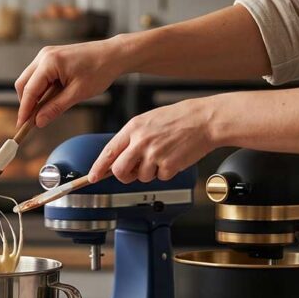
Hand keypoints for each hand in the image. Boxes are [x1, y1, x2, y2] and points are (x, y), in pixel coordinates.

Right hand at [14, 38, 126, 127]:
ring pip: (29, 80)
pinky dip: (40, 89)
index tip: (21, 125)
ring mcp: (47, 55)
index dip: (24, 110)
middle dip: (26, 103)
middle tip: (32, 121)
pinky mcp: (51, 57)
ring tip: (44, 111)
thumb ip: (55, 108)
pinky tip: (50, 99)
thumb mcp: (77, 93)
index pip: (29, 90)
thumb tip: (39, 121)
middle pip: (23, 83)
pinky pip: (38, 75)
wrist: (113, 54)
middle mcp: (44, 56)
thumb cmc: (100, 70)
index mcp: (50, 62)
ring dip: (34, 96)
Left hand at [88, 96, 220, 183]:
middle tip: (133, 172)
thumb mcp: (148, 121)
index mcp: (133, 128)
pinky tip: (173, 157)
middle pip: (119, 171)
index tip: (93, 177)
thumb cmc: (179, 119)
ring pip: (141, 177)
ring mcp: (154, 154)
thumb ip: (132, 138)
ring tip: (163, 156)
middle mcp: (141, 141)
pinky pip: (160, 178)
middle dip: (124, 176)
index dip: (98, 167)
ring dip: (150, 172)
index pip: (109, 151)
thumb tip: (119, 158)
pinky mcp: (168, 165)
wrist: (205, 119)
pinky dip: (166, 172)